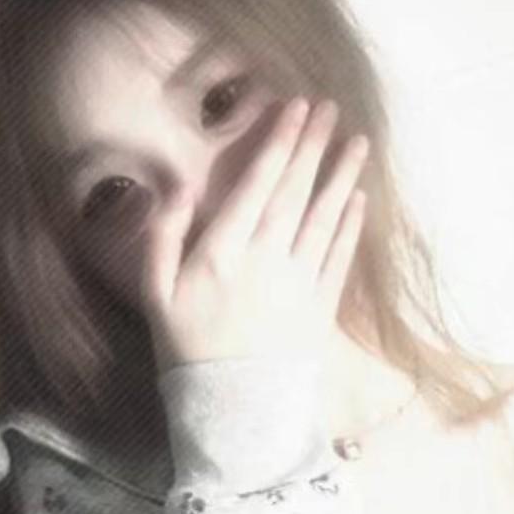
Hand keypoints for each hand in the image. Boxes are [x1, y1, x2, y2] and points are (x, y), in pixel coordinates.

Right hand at [143, 96, 370, 370]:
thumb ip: (163, 236)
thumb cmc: (186, 346)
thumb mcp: (155, 292)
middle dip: (313, 146)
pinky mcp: (321, 307)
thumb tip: (178, 186)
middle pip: (294, 192)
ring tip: (357, 143)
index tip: (294, 108)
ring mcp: (298, 283)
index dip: (278, 142)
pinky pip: (339, 258)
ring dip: (342, 177)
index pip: (256, 184)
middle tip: (330, 109)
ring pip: (323, 219)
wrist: (231, 406)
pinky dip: (349, 226)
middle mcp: (265, 260)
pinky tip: (357, 199)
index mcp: (222, 252)